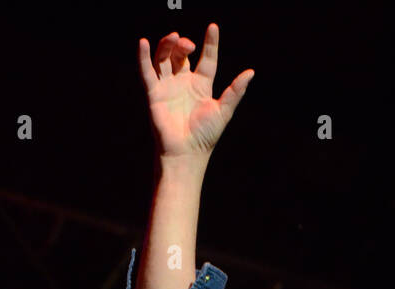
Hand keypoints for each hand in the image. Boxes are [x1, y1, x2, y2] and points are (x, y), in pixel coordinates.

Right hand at [138, 23, 253, 159]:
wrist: (186, 154)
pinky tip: (143, 43)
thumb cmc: (205, 136)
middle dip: (183, 45)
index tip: (213, 27)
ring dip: (167, 45)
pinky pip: (146, 72)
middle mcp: (183, 83)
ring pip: (164, 58)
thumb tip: (251, 72)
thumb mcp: (223, 111)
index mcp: (201, 86)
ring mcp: (167, 87)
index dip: (210, 43)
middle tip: (189, 45)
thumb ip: (235, 91)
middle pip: (181, 55)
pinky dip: (143, 57)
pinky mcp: (154, 94)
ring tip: (173, 38)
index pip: (207, 59)